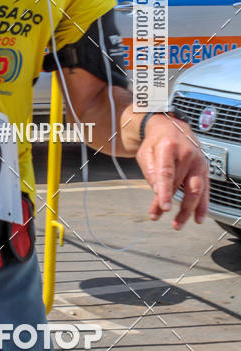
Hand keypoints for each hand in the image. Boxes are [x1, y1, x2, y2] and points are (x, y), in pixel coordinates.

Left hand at [135, 113, 208, 228]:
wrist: (172, 126)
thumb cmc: (156, 142)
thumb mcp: (145, 152)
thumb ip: (150, 171)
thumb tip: (156, 191)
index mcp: (169, 147)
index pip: (167, 172)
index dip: (165, 191)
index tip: (164, 208)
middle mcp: (187, 154)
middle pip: (180, 184)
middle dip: (171, 204)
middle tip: (163, 218)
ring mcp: (198, 162)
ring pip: (196, 189)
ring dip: (188, 210)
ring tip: (178, 224)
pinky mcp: (204, 169)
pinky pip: (205, 189)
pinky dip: (202, 205)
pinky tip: (198, 217)